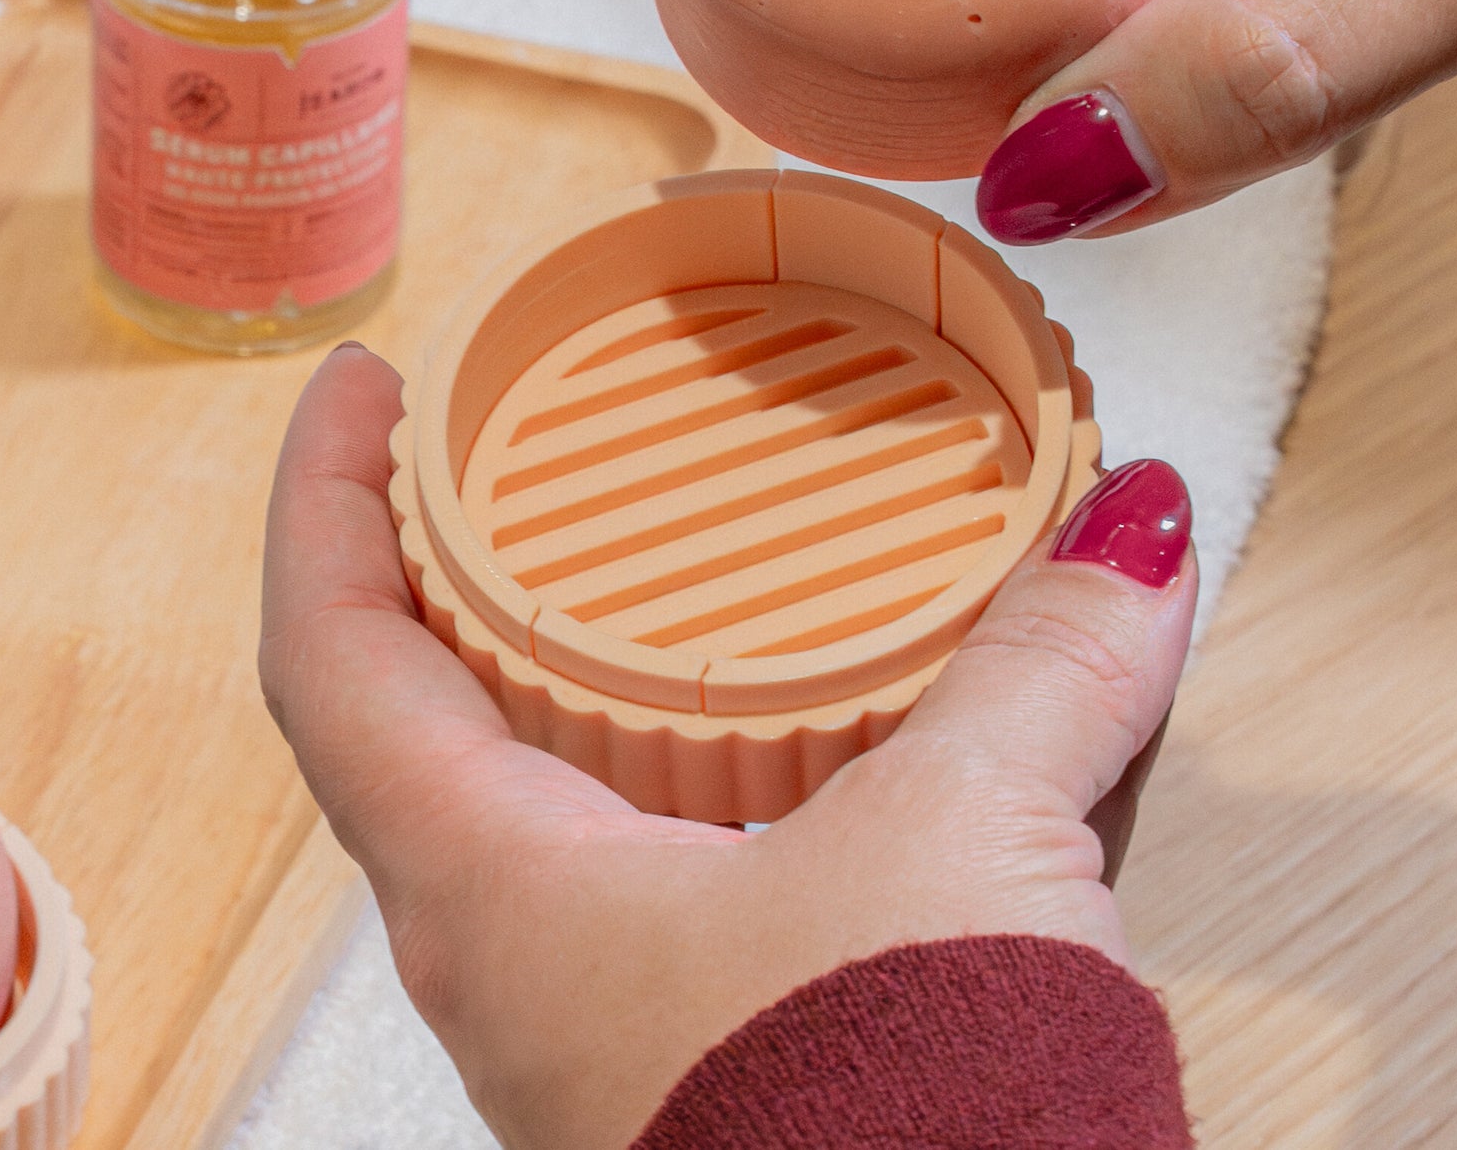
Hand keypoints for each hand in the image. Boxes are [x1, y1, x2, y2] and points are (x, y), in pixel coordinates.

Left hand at [260, 345, 1196, 1149]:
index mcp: (497, 891)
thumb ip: (1048, 668)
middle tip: (528, 444)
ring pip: (560, 789)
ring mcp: (618, 1006)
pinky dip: (733, 748)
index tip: (363, 382)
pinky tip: (833, 707)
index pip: (329, 656)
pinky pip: (686, 851)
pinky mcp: (724, 1038)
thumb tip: (1132, 543)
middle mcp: (526, 954)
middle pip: (430, 712)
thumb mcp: (965, 844)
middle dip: (463, 564)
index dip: (323, 498)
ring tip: (673, 544)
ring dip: (601, 661)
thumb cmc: (889, 1126)